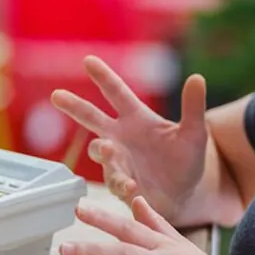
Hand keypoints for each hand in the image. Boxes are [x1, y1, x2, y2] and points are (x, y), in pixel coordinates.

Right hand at [50, 57, 208, 224]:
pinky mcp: (120, 185)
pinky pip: (115, 182)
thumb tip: (198, 77)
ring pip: (99, 151)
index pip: (116, 92)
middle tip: (56, 95)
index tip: (88, 60)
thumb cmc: (186, 159)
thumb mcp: (194, 133)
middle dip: (74, 106)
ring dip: (103, 150)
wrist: (186, 193)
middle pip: (91, 117)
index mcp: (136, 118)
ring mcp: (117, 161)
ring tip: (110, 149)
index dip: (103, 77)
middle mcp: (120, 137)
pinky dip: (121, 183)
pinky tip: (131, 185)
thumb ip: (193, 107)